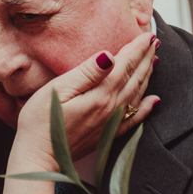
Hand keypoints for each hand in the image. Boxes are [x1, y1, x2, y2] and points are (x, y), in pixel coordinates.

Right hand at [16, 32, 158, 164]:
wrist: (39, 159)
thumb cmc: (41, 123)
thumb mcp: (58, 90)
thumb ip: (87, 73)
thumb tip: (109, 56)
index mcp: (100, 95)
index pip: (124, 65)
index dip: (136, 48)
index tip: (146, 35)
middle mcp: (111, 109)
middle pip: (134, 78)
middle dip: (145, 58)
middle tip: (153, 42)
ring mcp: (111, 123)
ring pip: (137, 94)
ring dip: (147, 76)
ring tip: (153, 60)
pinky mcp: (107, 135)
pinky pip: (134, 118)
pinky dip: (147, 107)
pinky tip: (153, 101)